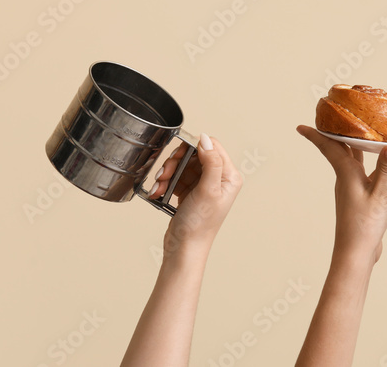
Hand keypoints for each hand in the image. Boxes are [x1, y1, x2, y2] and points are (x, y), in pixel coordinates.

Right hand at [149, 134, 242, 254]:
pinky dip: (165, 183)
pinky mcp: (189, 191)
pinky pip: (175, 177)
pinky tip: (158, 192)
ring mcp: (202, 185)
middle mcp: (218, 179)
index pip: (212, 147)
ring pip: (182, 165)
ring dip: (167, 173)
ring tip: (160, 184)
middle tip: (166, 172)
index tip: (179, 155)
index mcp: (229, 176)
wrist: (185, 248)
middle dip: (176, 162)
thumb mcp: (208, 190)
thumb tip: (206, 138)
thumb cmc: (200, 225)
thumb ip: (210, 162)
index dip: (194, 147)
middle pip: (194, 154)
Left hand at [297, 126, 386, 263]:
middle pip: (337, 149)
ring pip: (348, 158)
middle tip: (330, 118)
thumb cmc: (365, 225)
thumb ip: (386, 169)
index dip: (315, 134)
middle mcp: (345, 177)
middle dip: (333, 132)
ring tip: (353, 129)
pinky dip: (363, 159)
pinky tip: (374, 158)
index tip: (300, 126)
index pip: (329, 147)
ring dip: (348, 144)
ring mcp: (350, 186)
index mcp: (346, 173)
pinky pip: (358, 170)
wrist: (356, 251)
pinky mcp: (358, 195)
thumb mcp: (380, 195)